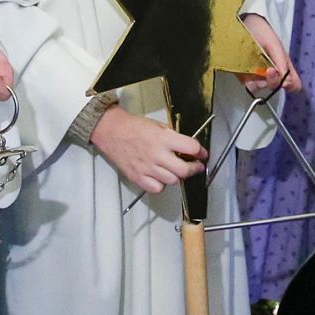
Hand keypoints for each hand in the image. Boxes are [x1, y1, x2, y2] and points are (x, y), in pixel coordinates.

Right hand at [89, 106, 206, 193]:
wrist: (112, 132)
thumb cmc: (134, 127)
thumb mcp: (158, 125)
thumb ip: (173, 137)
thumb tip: (188, 147)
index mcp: (163, 138)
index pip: (191, 148)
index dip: (201, 152)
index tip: (202, 154)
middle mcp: (157, 155)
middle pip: (184, 170)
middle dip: (194, 168)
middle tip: (196, 166)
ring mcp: (147, 168)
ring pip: (172, 181)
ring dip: (177, 176)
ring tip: (175, 169)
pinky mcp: (138, 178)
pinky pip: (157, 188)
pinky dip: (161, 184)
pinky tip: (160, 176)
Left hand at [240, 12, 300, 92]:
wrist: (242, 23)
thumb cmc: (261, 31)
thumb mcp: (274, 44)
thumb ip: (281, 62)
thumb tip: (287, 82)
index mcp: (284, 66)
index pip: (293, 84)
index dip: (290, 85)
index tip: (284, 79)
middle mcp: (273, 73)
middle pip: (276, 87)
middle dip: (273, 81)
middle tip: (269, 70)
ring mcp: (259, 76)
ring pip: (262, 88)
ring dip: (259, 80)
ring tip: (255, 67)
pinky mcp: (246, 77)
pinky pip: (249, 86)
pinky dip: (248, 81)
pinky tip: (247, 71)